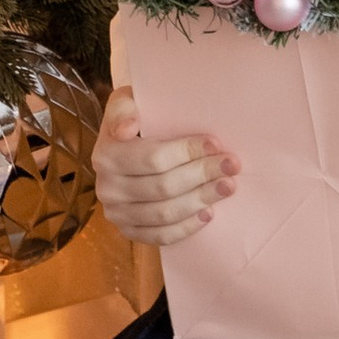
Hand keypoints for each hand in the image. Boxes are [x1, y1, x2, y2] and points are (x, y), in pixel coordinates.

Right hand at [92, 87, 237, 247]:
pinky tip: (208, 213)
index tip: (215, 144)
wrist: (125, 148)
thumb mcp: (127, 102)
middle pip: (164, 187)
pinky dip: (187, 227)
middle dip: (202, 175)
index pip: (153, 158)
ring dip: (201, 200)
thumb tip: (127, 129)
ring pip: (165, 213)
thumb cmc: (136, 120)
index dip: (187, 152)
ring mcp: (116, 213)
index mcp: (106, 154)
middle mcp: (107, 188)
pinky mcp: (128, 231)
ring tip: (227, 186)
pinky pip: (161, 236)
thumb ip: (125, 107)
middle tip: (232, 165)